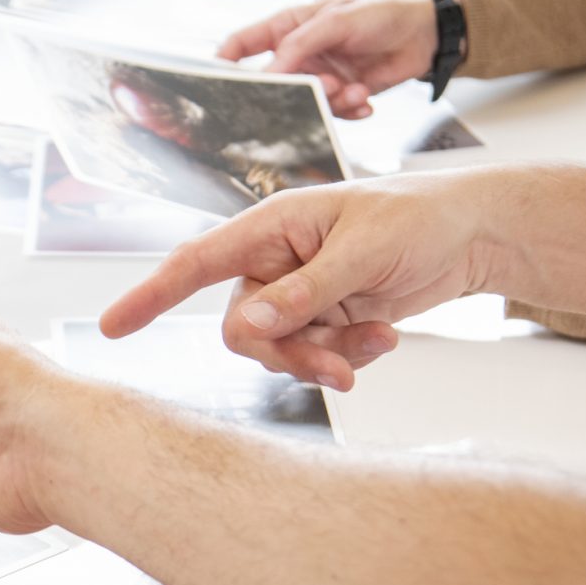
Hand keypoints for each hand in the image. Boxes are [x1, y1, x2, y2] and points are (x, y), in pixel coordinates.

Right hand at [101, 173, 498, 389]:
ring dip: (324, 358)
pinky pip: (312, 357)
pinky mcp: (324, 319)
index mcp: (271, 226)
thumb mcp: (362, 254)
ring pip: (277, 350)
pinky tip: (384, 339)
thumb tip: (249, 326)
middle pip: (243, 329)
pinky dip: (345, 357)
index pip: (195, 263)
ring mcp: (298, 293)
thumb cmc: (420, 218)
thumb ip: (303, 293)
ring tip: (378, 344)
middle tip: (336, 366)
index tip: (111, 327)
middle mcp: (274, 261)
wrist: (474, 233)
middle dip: (288, 353)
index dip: (150, 295)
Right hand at [218, 0, 440, 119]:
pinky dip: (350, 111)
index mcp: (288, 27)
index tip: (218, 83)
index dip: (224, 63)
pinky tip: (367, 101)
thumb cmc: (383, 12)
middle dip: (294, 91)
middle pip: (274, 82)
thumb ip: (301, 44)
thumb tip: (270, 72)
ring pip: (306, 103)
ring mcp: (319, 76)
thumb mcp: (338, 19)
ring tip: (354, 90)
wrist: (427, 33)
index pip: (242, 44)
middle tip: (319, 88)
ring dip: (330, 102)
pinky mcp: (341, 96)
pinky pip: (333, 115)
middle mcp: (300, 54)